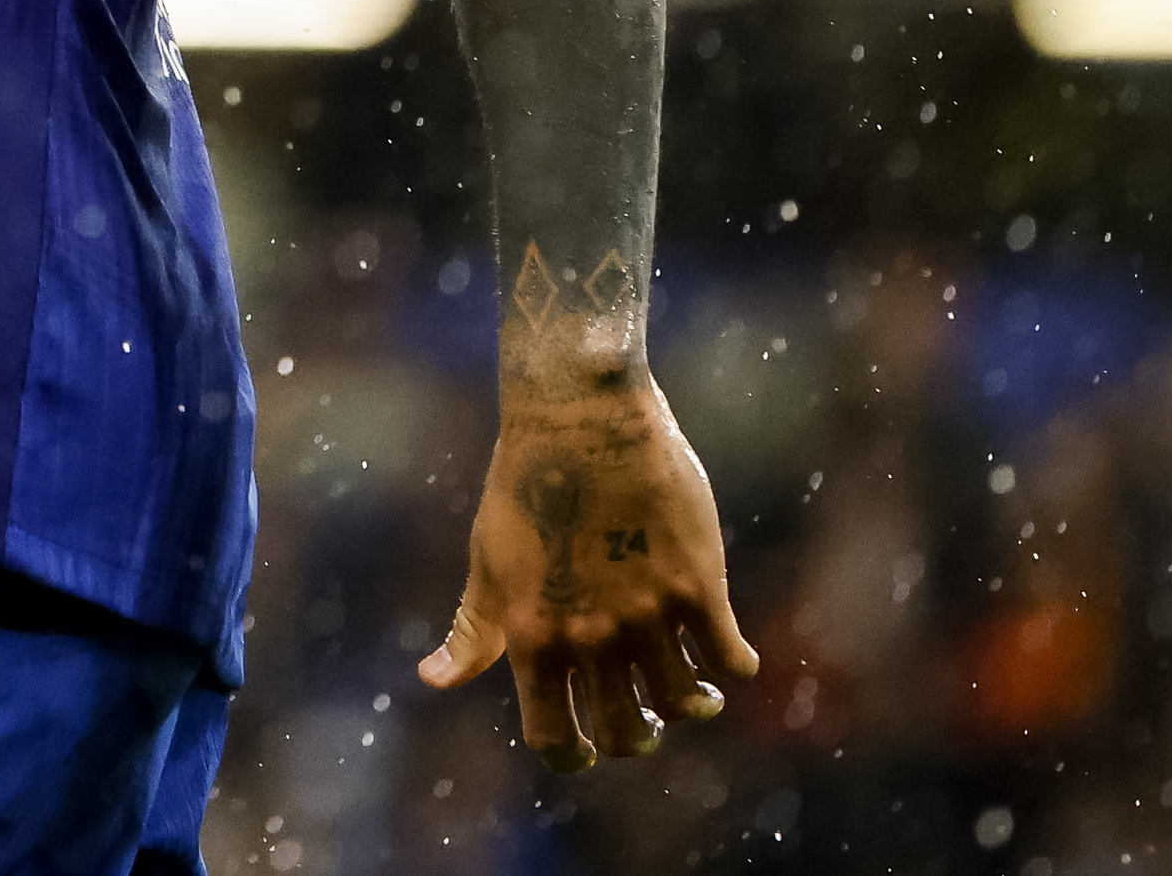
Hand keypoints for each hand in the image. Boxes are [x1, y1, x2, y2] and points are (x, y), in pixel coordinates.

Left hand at [416, 373, 755, 771]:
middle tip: (643, 722)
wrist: (580, 414)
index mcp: (535, 636)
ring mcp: (649, 614)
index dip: (573, 756)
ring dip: (690, 707)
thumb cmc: (524, 484)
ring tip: (694, 694)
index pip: (555, 738)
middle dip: (636, 737)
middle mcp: (592, 636)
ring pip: (683, 703)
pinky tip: (730, 659)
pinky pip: (730, 658)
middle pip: (626, 733)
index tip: (588, 752)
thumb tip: (435, 680)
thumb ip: (473, 630)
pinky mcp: (698, 584)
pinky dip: (735, 670)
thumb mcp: (488, 559)